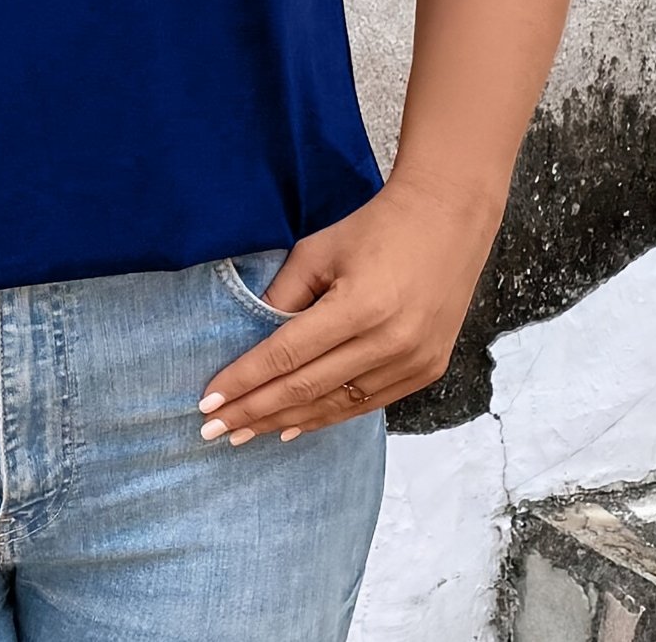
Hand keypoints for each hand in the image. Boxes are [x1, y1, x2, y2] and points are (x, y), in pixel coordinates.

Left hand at [197, 174, 505, 442]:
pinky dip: (327, 417)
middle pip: (306, 388)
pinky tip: (294, 427)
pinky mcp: (427, 370)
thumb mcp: (317, 250)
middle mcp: (389, 342)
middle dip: (254, 412)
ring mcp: (413, 361)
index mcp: (359, 307)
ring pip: (336, 405)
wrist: (447, 220)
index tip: (208, 402)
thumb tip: (247, 340)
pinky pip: (367, 403)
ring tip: (244, 434)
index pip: (285, 355)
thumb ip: (282, 295)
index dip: (244, 381)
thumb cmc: (374, 228)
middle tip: (213, 429)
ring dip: (286, 422)